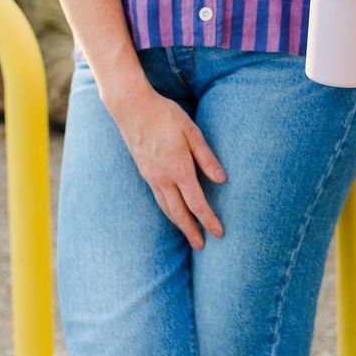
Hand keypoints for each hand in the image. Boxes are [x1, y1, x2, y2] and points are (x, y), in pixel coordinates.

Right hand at [107, 84, 226, 249]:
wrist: (132, 108)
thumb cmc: (166, 116)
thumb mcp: (192, 132)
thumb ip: (207, 157)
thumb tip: (222, 180)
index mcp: (178, 169)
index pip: (197, 203)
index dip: (208, 220)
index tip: (219, 233)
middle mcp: (163, 178)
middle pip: (179, 213)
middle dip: (191, 231)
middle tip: (202, 246)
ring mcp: (151, 176)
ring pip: (166, 208)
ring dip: (178, 223)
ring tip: (189, 234)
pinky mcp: (144, 172)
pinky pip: (158, 198)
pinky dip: (167, 210)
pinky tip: (172, 211)